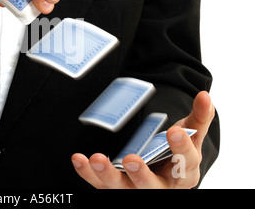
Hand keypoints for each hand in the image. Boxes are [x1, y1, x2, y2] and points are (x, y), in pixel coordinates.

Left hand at [71, 91, 214, 188]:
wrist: (166, 172)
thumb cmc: (177, 152)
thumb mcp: (191, 135)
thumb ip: (199, 117)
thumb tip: (205, 95)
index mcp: (183, 172)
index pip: (185, 162)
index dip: (180, 147)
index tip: (174, 131)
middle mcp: (160, 186)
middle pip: (151, 186)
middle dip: (141, 174)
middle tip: (131, 158)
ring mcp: (136, 189)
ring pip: (121, 188)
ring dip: (107, 175)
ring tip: (97, 159)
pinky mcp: (115, 187)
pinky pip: (100, 183)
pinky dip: (87, 173)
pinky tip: (79, 159)